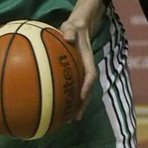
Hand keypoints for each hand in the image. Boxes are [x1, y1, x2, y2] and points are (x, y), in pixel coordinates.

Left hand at [60, 0, 103, 114]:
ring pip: (81, 93)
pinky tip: (57, 109)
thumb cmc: (72, 28)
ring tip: (68, 120)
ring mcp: (81, 74)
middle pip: (87, 91)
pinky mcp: (74, 75)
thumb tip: (68, 37)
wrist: (78, 28)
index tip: (81, 97)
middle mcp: (86, 69)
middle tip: (75, 118)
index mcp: (87, 60)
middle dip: (82, 105)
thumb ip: (70, 31)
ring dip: (76, 107)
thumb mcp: (71, 26)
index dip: (86, 87)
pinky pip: (72, 89)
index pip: (90, 75)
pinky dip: (67, 99)